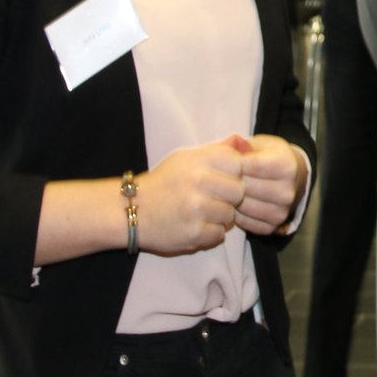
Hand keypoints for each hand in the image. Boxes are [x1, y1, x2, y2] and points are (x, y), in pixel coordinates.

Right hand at [136, 141, 246, 255]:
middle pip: (239, 192)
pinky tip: (196, 226)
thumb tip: (243, 142)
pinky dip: (210, 234)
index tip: (222, 179)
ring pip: (230, 215)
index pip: (239, 164)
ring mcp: (197, 208)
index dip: (234, 174)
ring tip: (202, 214)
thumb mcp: (186, 158)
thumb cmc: (164, 182)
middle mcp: (200, 181)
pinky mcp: (193, 233)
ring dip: (220, 218)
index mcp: (200, 159)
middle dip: (230, 198)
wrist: (132, 210)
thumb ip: (216, 150)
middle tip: (213, 199)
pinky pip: (219, 235)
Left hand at [228, 133, 308, 234]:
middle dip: (229, 182)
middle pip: (245, 188)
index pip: (250, 166)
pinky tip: (234, 204)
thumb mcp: (263, 145)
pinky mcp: (273, 226)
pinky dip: (236, 214)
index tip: (222, 161)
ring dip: (230, 200)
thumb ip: (244, 144)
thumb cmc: (273, 158)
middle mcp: (287, 191)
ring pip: (243, 207)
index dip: (232, 163)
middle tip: (220, 177)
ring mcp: (281, 211)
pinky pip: (245, 223)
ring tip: (226, 190)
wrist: (294, 178)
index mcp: (286, 166)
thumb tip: (231, 142)